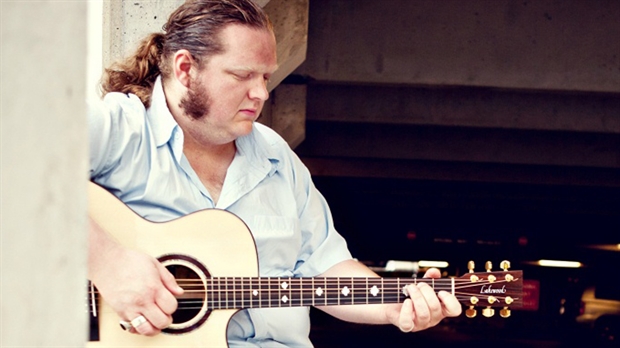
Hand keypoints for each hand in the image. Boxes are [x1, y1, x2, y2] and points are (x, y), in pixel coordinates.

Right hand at [88, 219, 183, 335]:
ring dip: (154, 328)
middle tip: (164, 313)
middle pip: (161, 321)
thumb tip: (179, 292)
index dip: (173, 306)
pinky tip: (142, 320)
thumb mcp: (155, 264)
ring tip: (155, 321)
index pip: (171, 307)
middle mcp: (142, 300)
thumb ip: (169, 280)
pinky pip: (132, 328)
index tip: (169, 302)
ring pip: (146, 330)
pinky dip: (139, 329)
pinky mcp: (120, 312)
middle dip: (166, 319)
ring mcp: (130, 308)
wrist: (107, 262)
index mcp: (153, 288)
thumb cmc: (129, 261)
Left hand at [388, 268, 461, 332]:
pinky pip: (408, 322)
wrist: (394, 303)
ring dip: (417, 297)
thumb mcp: (422, 284)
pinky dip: (407, 310)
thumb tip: (434, 272)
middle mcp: (433, 318)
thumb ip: (430, 277)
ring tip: (410, 288)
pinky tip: (407, 301)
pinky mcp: (407, 326)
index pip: (454, 310)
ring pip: (423, 313)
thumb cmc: (412, 295)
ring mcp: (420, 324)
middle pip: (435, 307)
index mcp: (441, 308)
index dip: (450, 300)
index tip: (441, 291)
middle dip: (427, 292)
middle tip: (420, 284)